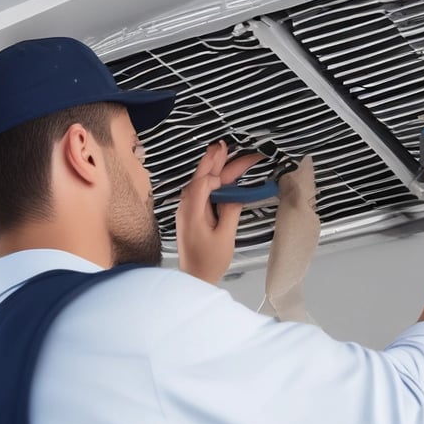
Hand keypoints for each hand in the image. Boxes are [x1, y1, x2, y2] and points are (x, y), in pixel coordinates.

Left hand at [176, 141, 262, 283]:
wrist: (194, 279)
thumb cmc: (208, 262)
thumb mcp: (225, 236)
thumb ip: (230, 211)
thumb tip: (235, 195)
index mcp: (193, 211)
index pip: (204, 183)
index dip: (219, 174)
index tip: (236, 169)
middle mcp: (187, 207)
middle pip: (201, 177)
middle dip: (213, 160)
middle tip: (223, 144)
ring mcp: (187, 210)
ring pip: (200, 182)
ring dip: (211, 166)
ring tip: (220, 150)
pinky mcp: (191, 214)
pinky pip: (199, 191)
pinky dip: (209, 179)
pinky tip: (216, 173)